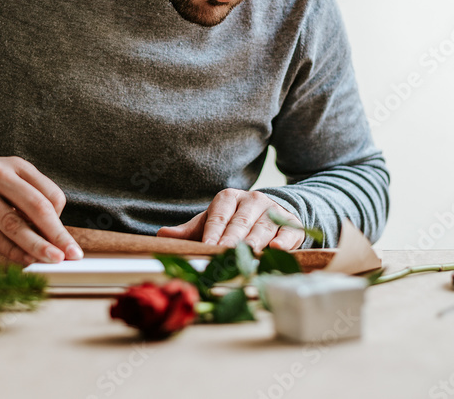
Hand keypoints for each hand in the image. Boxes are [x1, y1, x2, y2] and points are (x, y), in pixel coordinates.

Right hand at [0, 155, 82, 265]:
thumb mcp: (8, 179)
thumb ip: (29, 200)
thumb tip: (53, 234)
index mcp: (17, 166)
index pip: (50, 194)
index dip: (61, 220)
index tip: (65, 241)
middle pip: (35, 207)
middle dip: (56, 234)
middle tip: (70, 254)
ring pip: (12, 223)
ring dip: (35, 245)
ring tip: (51, 260)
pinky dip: (9, 249)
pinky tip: (23, 259)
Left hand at [156, 189, 304, 252]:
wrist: (271, 212)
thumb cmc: (233, 221)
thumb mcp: (211, 222)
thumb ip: (189, 231)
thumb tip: (162, 234)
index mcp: (228, 198)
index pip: (218, 217)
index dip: (213, 233)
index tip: (206, 248)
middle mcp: (252, 200)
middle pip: (240, 223)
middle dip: (232, 240)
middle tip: (224, 255)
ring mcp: (273, 211)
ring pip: (263, 228)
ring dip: (255, 243)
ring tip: (247, 256)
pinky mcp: (292, 222)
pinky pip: (288, 231)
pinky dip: (284, 240)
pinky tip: (276, 248)